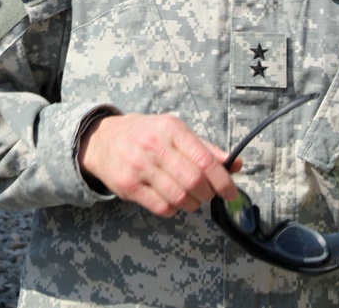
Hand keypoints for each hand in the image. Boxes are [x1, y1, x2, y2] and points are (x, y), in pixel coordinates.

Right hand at [77, 113, 240, 216]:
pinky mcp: (128, 186)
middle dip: (207, 194)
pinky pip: (162, 208)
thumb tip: (235, 164)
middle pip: (194, 181)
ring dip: (192, 204)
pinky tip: (171, 199)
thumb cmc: (146, 135)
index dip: (223, 181)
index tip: (231, 192)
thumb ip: (205, 148)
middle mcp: (154, 146)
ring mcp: (139, 167)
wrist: (103, 140)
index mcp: (171, 129)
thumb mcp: (174, 131)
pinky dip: (174, 209)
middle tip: (207, 194)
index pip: (205, 160)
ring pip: (179, 198)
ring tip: (190, 197)